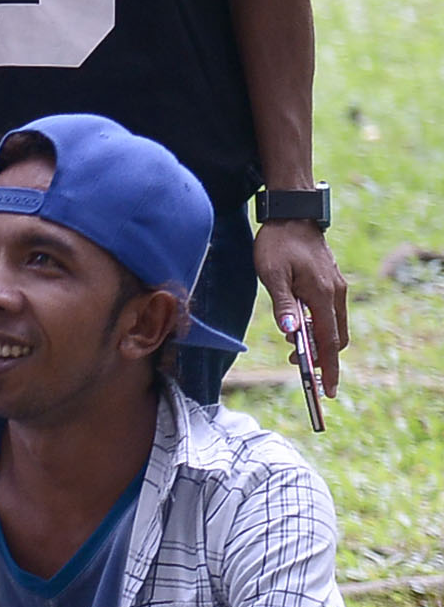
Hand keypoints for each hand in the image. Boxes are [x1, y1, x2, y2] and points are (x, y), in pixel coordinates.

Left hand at [254, 220, 347, 391]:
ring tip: (293, 347)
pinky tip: (298, 326)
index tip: (327, 390)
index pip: (329, 341)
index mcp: (322, 295)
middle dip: (321, 358)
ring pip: (334, 326)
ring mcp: (336, 288)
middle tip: (297, 366)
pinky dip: (319, 326)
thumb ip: (283, 304)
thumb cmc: (277, 243)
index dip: (328, 368)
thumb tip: (290, 333)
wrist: (292, 216)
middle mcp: (335, 294)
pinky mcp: (331, 284)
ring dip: (318, 341)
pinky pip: (329, 314)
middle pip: (335, 338)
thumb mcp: (272, 274)